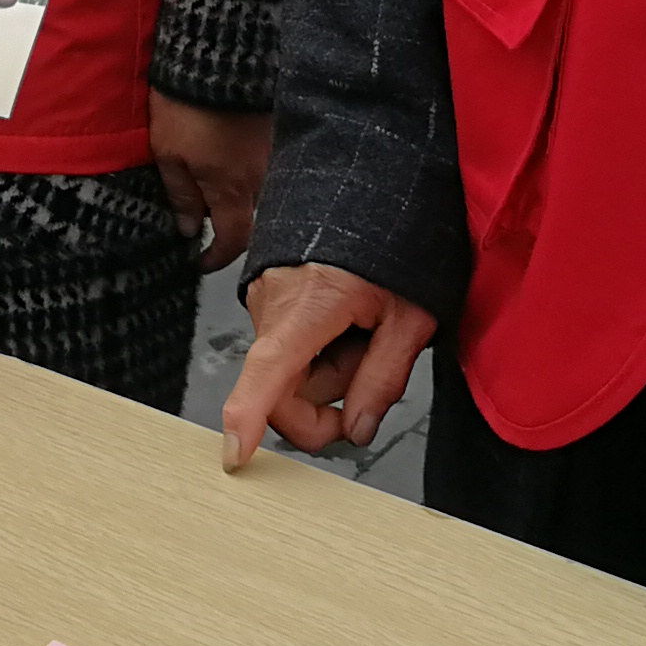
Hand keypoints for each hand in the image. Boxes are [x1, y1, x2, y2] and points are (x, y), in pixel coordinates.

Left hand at [150, 93, 271, 273]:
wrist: (216, 53)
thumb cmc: (186, 105)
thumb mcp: (168, 154)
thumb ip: (182, 196)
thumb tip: (189, 229)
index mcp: (233, 188)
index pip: (234, 240)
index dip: (217, 257)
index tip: (199, 261)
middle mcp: (260, 176)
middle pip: (245, 214)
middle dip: (221, 220)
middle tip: (194, 215)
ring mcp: (269, 152)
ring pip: (251, 188)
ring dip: (229, 191)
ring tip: (200, 178)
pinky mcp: (271, 130)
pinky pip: (256, 163)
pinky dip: (238, 168)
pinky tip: (217, 153)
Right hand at [220, 261, 434, 470]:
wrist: (369, 190)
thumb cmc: (394, 245)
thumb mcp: (411, 318)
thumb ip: (383, 379)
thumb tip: (357, 430)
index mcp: (310, 302)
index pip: (270, 370)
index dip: (249, 417)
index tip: (234, 455)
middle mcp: (274, 299)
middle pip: (284, 389)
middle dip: (328, 399)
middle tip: (370, 370)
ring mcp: (264, 296)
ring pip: (287, 371)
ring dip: (326, 369)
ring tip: (362, 330)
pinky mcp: (266, 295)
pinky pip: (285, 346)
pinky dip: (315, 349)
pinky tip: (343, 322)